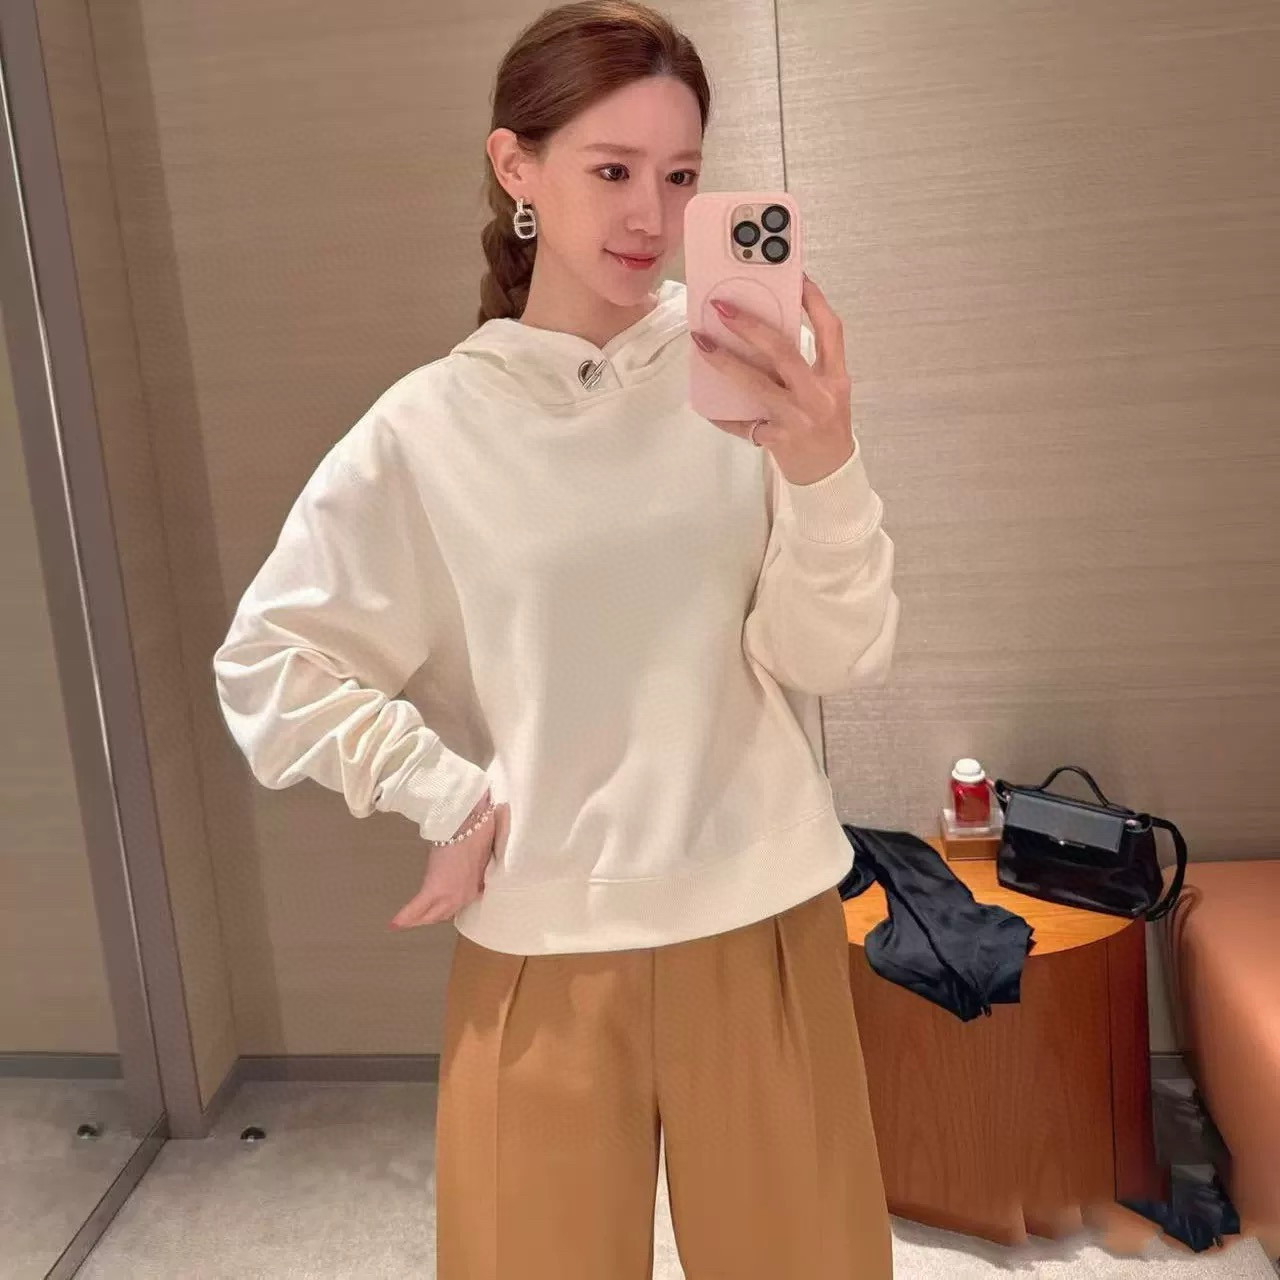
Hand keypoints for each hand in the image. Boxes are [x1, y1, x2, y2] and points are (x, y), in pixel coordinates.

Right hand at [388, 791, 502, 928]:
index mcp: (477, 886)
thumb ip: (471, 864)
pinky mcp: (435, 888)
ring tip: (404, 923)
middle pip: (443, 915)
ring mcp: (450, 894)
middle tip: (415, 921)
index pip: (459, 905)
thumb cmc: (476, 830)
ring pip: (431, 915)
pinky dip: (405, 916)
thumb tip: (464, 862)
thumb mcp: (477, 852)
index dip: (446, 909)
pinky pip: (417, 907)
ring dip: (417, 920)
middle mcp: (465, 895)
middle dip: (429, 919)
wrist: (471, 823)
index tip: (437, 911)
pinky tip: (394, 924)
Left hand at [691, 272, 855, 485]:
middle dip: (751, 326)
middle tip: (723, 307)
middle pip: (783, 351)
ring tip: (702, 343)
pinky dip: (723, 415)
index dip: (814, 302)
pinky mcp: (777, 439)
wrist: (830, 475)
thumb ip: (807, 365)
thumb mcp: (827, 391)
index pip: (831, 330)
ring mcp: (796, 418)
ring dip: (725, 361)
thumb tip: (764, 333)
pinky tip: (706, 405)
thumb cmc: (826, 426)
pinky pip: (743, 423)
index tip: (796, 277)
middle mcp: (818, 395)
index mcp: (836, 378)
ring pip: (756, 383)